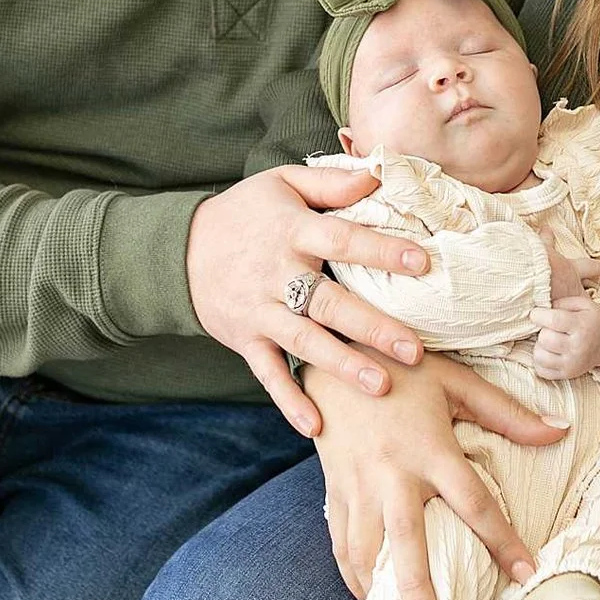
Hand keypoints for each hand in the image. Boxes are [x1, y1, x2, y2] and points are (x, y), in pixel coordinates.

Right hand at [187, 165, 431, 435]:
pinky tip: (316, 426)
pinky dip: (288, 400)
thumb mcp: (283, 183)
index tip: (423, 262)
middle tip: (414, 349)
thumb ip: (331, 181)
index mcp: (292, 231)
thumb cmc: (246, 213)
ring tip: (382, 387)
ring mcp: (258, 311)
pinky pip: (267, 373)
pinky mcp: (244, 339)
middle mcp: (275, 274)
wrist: (176, 249)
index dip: (382, 251)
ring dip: (341, 366)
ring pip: (304, 341)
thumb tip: (378, 174)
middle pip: (328, 302)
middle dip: (372, 327)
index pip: (343, 240)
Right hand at [312, 353, 564, 599]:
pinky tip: (366, 595)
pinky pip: (339, 539)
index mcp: (430, 449)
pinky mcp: (334, 487)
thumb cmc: (403, 366)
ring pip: (365, 548)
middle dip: (418, 587)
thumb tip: (559, 432)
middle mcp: (392, 474)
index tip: (527, 573)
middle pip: (407, 540)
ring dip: (378, 589)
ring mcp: (358, 484)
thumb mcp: (458, 382)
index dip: (502, 540)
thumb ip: (508, 414)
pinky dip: (351, 571)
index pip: (474, 503)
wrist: (332, 352)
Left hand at [531, 295, 599, 380]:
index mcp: (582, 326)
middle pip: (545, 338)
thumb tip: (541, 310)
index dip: (538, 315)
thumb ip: (562, 303)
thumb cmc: (591, 320)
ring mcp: (572, 364)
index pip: (553, 320)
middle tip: (550, 328)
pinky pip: (541, 370)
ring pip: (539, 355)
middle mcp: (578, 347)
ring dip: (541, 346)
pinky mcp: (567, 374)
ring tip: (551, 341)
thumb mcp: (584, 304)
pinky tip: (550, 352)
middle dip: (543, 330)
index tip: (537, 314)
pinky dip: (541, 361)